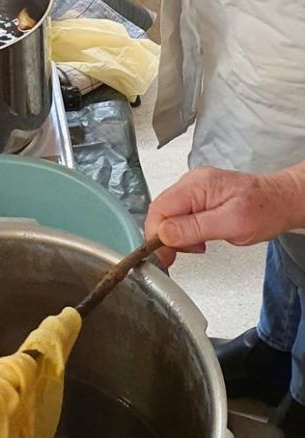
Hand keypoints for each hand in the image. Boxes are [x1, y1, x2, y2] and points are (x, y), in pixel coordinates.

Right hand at [144, 166, 304, 266]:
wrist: (281, 201)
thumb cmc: (264, 210)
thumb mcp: (231, 224)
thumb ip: (194, 228)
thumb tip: (164, 233)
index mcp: (197, 186)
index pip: (159, 209)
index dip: (156, 235)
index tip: (164, 255)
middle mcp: (192, 182)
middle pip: (160, 212)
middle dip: (166, 237)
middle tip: (181, 254)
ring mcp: (194, 188)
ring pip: (168, 215)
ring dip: (176, 235)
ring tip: (197, 245)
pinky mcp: (198, 195)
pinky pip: (179, 214)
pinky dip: (184, 230)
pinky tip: (198, 238)